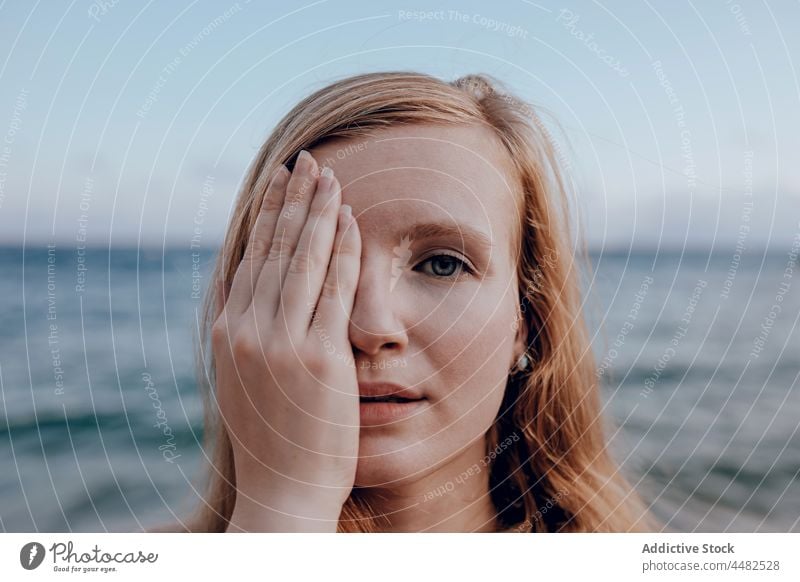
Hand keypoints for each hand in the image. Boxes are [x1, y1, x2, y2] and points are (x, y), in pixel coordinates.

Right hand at [211, 150, 361, 530]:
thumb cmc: (273, 436)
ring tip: (330, 177)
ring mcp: (280, 344)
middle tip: (307, 160)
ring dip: (318, 213)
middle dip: (293, 200)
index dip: (269, 214)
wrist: (284, 489)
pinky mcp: (317, 358)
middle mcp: (247, 331)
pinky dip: (341, 251)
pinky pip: (333, 290)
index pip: (251, 257)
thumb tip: (248, 281)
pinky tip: (350, 221)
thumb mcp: (244, 379)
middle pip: (274, 249)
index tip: (281, 181)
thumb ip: (245, 329)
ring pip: (302, 261)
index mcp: (228, 333)